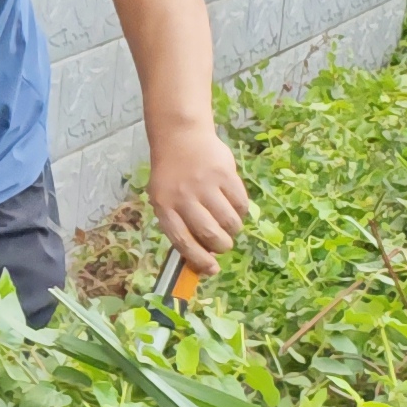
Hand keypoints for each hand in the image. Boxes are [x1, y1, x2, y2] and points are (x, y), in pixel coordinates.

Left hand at [146, 124, 249, 272]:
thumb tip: (202, 255)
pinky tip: (234, 206)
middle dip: (222, 246)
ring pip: (229, 221)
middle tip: (224, 244)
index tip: (212, 270)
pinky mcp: (225, 174)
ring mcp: (205, 185)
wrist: (180, 137)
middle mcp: (184, 197)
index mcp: (164, 206)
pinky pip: (241, 204)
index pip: (182, 241)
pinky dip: (241, 211)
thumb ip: (179, 223)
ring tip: (229, 224)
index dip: (199, 259)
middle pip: (210, 234)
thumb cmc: (172, 175)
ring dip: (233, 229)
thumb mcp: (164, 198)